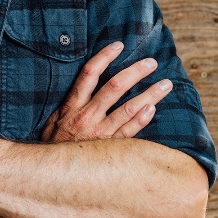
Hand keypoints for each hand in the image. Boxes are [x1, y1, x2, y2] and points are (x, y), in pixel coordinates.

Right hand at [41, 41, 172, 142]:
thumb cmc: (54, 143)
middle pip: (114, 87)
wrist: (52, 172)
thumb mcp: (55, 119)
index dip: (105, 57)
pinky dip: (142, 119)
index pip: (89, 74)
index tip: (119, 45)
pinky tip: (153, 109)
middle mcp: (87, 116)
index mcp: (72, 105)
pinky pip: (130, 132)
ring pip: (128, 109)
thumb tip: (84, 84)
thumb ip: (70, 103)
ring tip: (165, 84)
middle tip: (151, 62)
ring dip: (149, 95)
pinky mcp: (110, 148)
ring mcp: (100, 133)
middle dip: (134, 72)